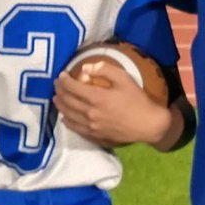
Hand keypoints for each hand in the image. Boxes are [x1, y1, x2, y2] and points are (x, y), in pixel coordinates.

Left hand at [54, 60, 174, 147]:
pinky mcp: (95, 136)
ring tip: (56, 99)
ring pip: (69, 116)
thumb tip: (85, 68)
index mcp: (97, 98)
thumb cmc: (138, 100)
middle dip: (59, 91)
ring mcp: (92, 127)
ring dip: (60, 106)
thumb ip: (105, 70)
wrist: (148, 125)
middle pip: (68, 102)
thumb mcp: (124, 79)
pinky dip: (67, 122)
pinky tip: (65, 118)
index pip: (72, 88)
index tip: (61, 75)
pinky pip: (76, 129)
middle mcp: (90, 113)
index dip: (64, 80)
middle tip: (56, 85)